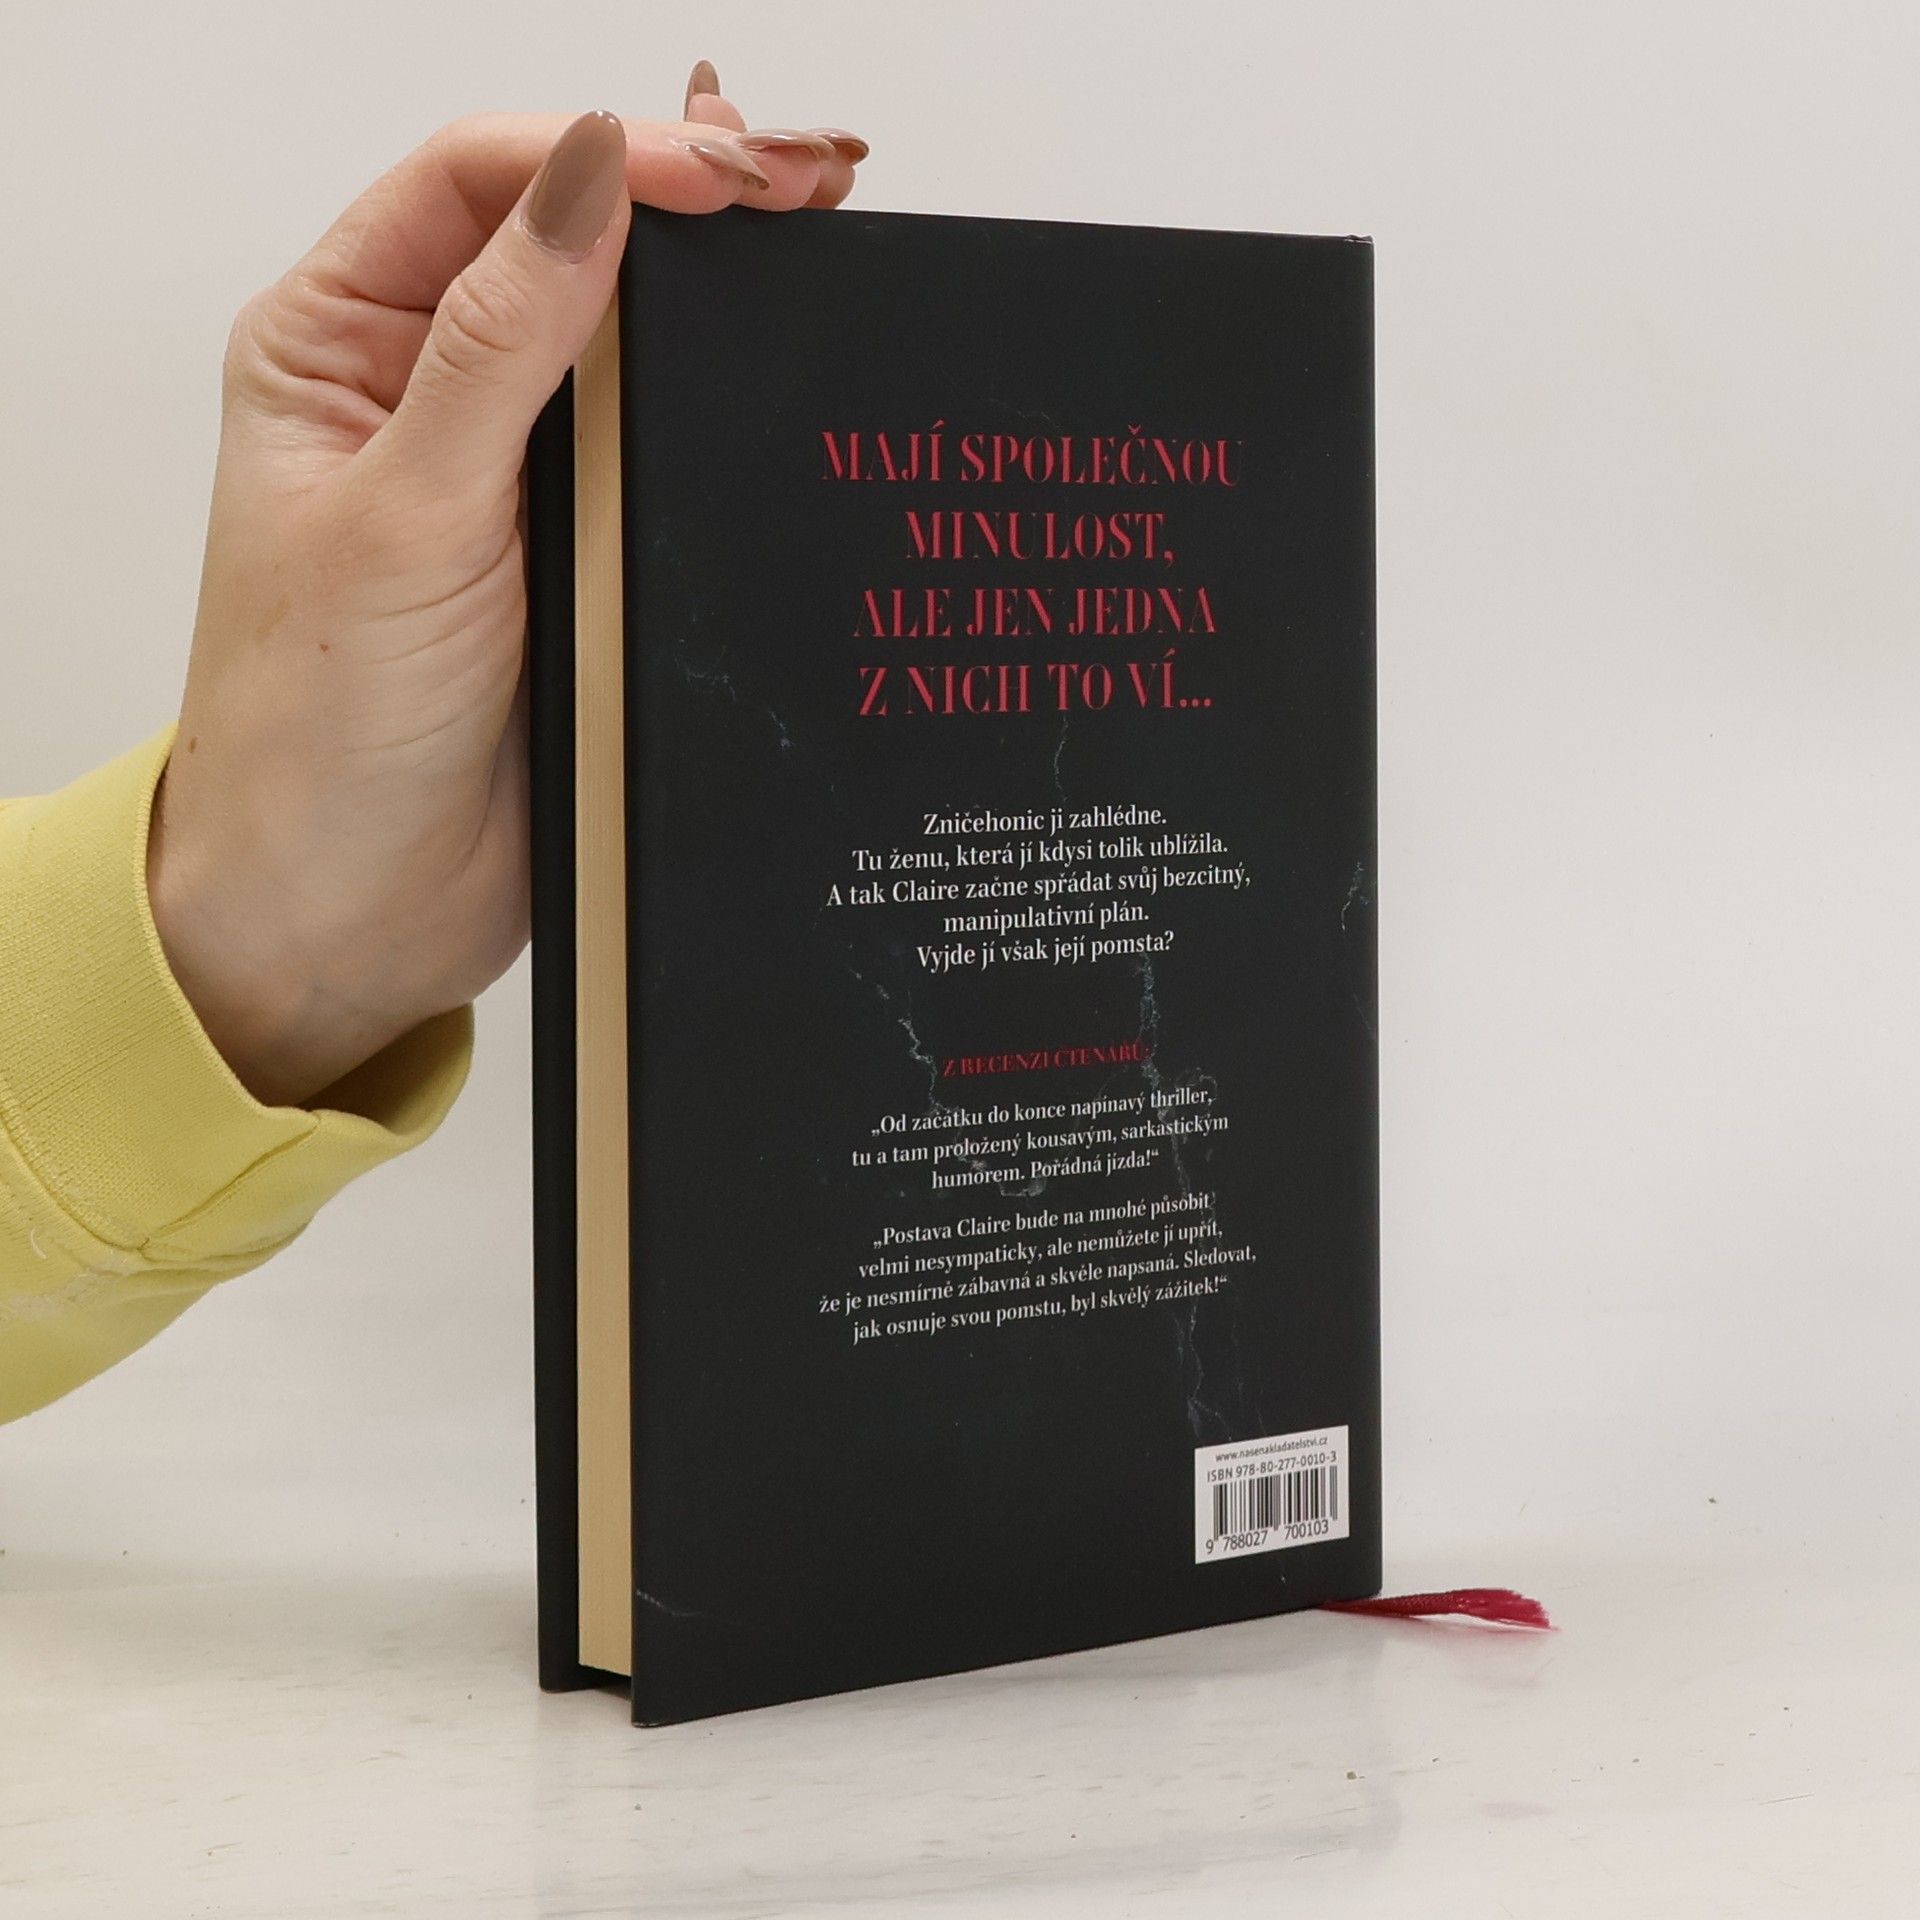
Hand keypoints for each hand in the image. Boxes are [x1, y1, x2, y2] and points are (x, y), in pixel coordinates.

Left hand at [147, 71, 867, 1106]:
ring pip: (630, 358)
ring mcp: (515, 481)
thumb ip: (498, 342)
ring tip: (825, 259)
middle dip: (691, 208)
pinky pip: (665, 466)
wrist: (355, 910)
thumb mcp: (406, 515)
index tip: (728, 178)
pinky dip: (726, 425)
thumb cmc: (321, 728)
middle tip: (814, 188)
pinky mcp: (584, 561)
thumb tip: (591, 175)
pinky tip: (793, 392)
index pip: (478, 185)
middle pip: (568, 249)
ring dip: (720, 314)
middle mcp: (426, 394)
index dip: (605, 159)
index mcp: (339, 346)